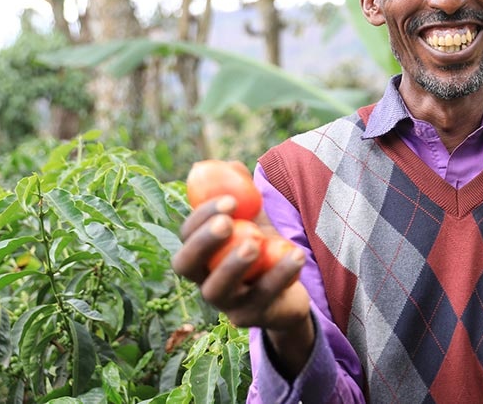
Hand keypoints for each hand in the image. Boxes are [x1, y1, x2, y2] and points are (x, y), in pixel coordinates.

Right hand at [171, 195, 310, 332]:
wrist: (289, 292)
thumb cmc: (265, 249)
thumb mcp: (255, 221)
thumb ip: (244, 195)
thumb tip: (231, 163)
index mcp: (199, 255)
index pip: (185, 235)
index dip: (201, 217)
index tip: (229, 200)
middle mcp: (202, 280)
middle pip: (186, 265)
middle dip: (204, 242)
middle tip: (227, 223)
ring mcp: (224, 303)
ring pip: (218, 289)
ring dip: (234, 264)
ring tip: (256, 241)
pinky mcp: (250, 318)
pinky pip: (263, 297)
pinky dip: (281, 273)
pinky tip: (297, 253)